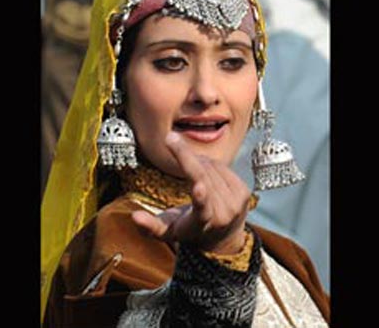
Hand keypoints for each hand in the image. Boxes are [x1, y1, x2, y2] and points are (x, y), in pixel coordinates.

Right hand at [131, 131, 251, 253]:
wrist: (222, 239)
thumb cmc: (189, 232)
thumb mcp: (168, 233)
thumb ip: (150, 226)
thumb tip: (134, 217)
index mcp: (202, 223)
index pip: (202, 209)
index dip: (201, 197)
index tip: (198, 186)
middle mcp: (223, 214)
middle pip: (202, 176)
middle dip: (185, 155)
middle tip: (170, 139)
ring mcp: (236, 203)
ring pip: (212, 167)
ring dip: (196, 160)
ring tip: (187, 163)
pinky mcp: (244, 192)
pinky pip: (222, 167)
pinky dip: (209, 164)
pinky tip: (202, 171)